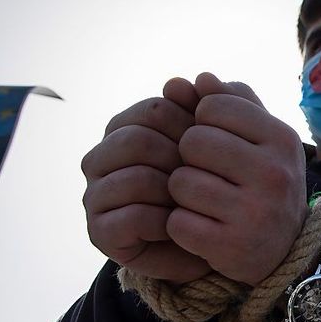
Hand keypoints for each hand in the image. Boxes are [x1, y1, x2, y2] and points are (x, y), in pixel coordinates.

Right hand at [82, 80, 211, 281]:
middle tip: (212, 177)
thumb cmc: (215, 188)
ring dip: (175, 192)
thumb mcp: (224, 145)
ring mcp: (96, 194)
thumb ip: (217, 107)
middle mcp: (103, 158)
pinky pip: (131, 216)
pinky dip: (164, 222)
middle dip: (182, 159)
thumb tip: (195, 78)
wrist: (215, 243)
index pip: (155, 108)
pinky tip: (182, 225)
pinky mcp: (99, 231)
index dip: (193, 125)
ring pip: (135, 177)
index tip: (222, 145)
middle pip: (139, 139)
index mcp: (126, 128)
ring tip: (197, 203)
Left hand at [165, 73, 307, 285]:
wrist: (285, 250)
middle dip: (189, 158)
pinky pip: (178, 222)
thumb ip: (231, 102)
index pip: (213, 106)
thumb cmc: (265, 181)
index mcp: (282, 139)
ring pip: (181, 182)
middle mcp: (275, 173)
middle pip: (192, 142)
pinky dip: (181, 226)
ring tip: (206, 202)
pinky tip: (203, 227)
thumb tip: (198, 77)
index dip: (203, 122)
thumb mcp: (262, 138)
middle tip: (208, 174)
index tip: (217, 143)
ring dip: (183, 194)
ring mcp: (255, 212)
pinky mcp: (233, 246)